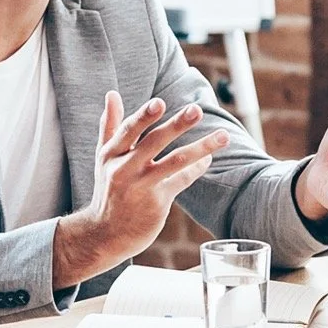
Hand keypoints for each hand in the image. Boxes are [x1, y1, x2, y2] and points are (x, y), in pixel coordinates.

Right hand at [54, 92, 230, 286]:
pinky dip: (197, 168)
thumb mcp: (104, 158)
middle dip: (177, 125)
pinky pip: (182, 181)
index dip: (144, 117)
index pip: (128, 131)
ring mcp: (141, 187)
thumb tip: (112, 93)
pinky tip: (208, 158)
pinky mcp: (157, 203)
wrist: (106, 234)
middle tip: (197, 110)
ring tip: (223, 136)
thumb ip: (110, 126)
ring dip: (201, 147)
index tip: (160, 103)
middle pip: (154, 143)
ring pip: (175, 162)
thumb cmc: (108, 189)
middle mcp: (124, 169)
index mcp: (111, 154)